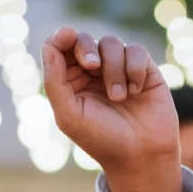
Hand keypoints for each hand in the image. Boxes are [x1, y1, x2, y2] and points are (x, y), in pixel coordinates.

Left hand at [40, 27, 180, 191]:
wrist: (140, 156)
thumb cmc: (101, 139)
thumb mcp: (69, 115)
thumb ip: (54, 81)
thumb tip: (48, 46)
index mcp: (71, 81)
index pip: (61, 49)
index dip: (62, 37)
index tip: (67, 35)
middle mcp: (93, 72)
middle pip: (85, 40)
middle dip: (86, 48)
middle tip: (92, 66)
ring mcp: (119, 69)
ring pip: (111, 43)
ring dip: (113, 69)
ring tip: (119, 97)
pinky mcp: (143, 69)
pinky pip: (136, 51)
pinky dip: (133, 69)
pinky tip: (136, 91)